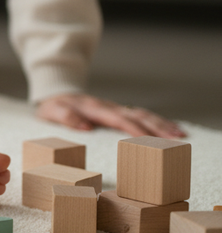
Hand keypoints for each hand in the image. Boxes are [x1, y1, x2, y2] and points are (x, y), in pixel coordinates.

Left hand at [36, 93, 185, 137]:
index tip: (146, 138)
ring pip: (143, 114)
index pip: (116, 118)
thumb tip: (86, 127)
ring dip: (162, 124)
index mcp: (93, 108)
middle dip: (156, 127)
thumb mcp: (52, 112)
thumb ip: (66, 117)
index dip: (132, 127)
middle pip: (137, 115)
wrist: (57, 94)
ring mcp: (115, 108)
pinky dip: (158, 122)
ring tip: (180, 135)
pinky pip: (141, 115)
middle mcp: (108, 107)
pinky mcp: (119, 111)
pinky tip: (172, 130)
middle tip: (175, 138)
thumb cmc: (54, 106)